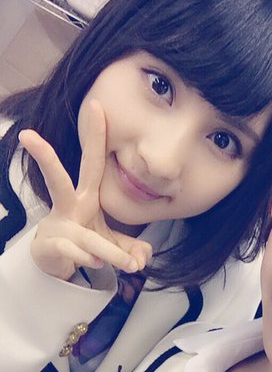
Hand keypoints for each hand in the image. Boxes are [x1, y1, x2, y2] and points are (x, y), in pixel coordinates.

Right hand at [21, 100, 151, 280]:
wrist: (55, 262)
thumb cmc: (84, 239)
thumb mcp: (112, 242)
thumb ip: (132, 247)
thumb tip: (144, 256)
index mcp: (86, 196)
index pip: (92, 163)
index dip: (95, 136)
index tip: (97, 105)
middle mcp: (69, 206)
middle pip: (58, 179)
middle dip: (44, 157)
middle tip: (28, 134)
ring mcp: (57, 225)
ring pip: (86, 237)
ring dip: (110, 252)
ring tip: (131, 265)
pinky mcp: (49, 245)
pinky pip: (73, 252)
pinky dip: (89, 259)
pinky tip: (97, 264)